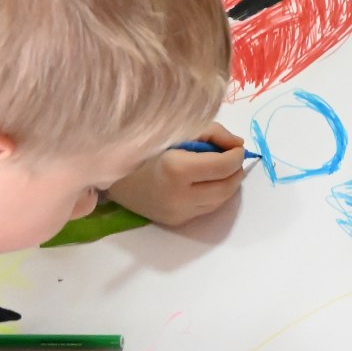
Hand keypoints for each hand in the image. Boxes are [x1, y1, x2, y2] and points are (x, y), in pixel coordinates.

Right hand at [107, 127, 246, 226]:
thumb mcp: (179, 129)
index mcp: (176, 169)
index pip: (223, 166)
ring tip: (222, 168)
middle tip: (233, 157)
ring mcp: (178, 212)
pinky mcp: (176, 221)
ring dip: (228, 183)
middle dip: (236, 171)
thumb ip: (213, 133)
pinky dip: (214, 194)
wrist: (113, 174)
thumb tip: (238, 145)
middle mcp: (178, 196)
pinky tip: (207, 181)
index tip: (236, 146)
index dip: (236, 155)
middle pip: (226, 187)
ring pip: (220, 201)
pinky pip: (207, 208)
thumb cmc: (144, 145)